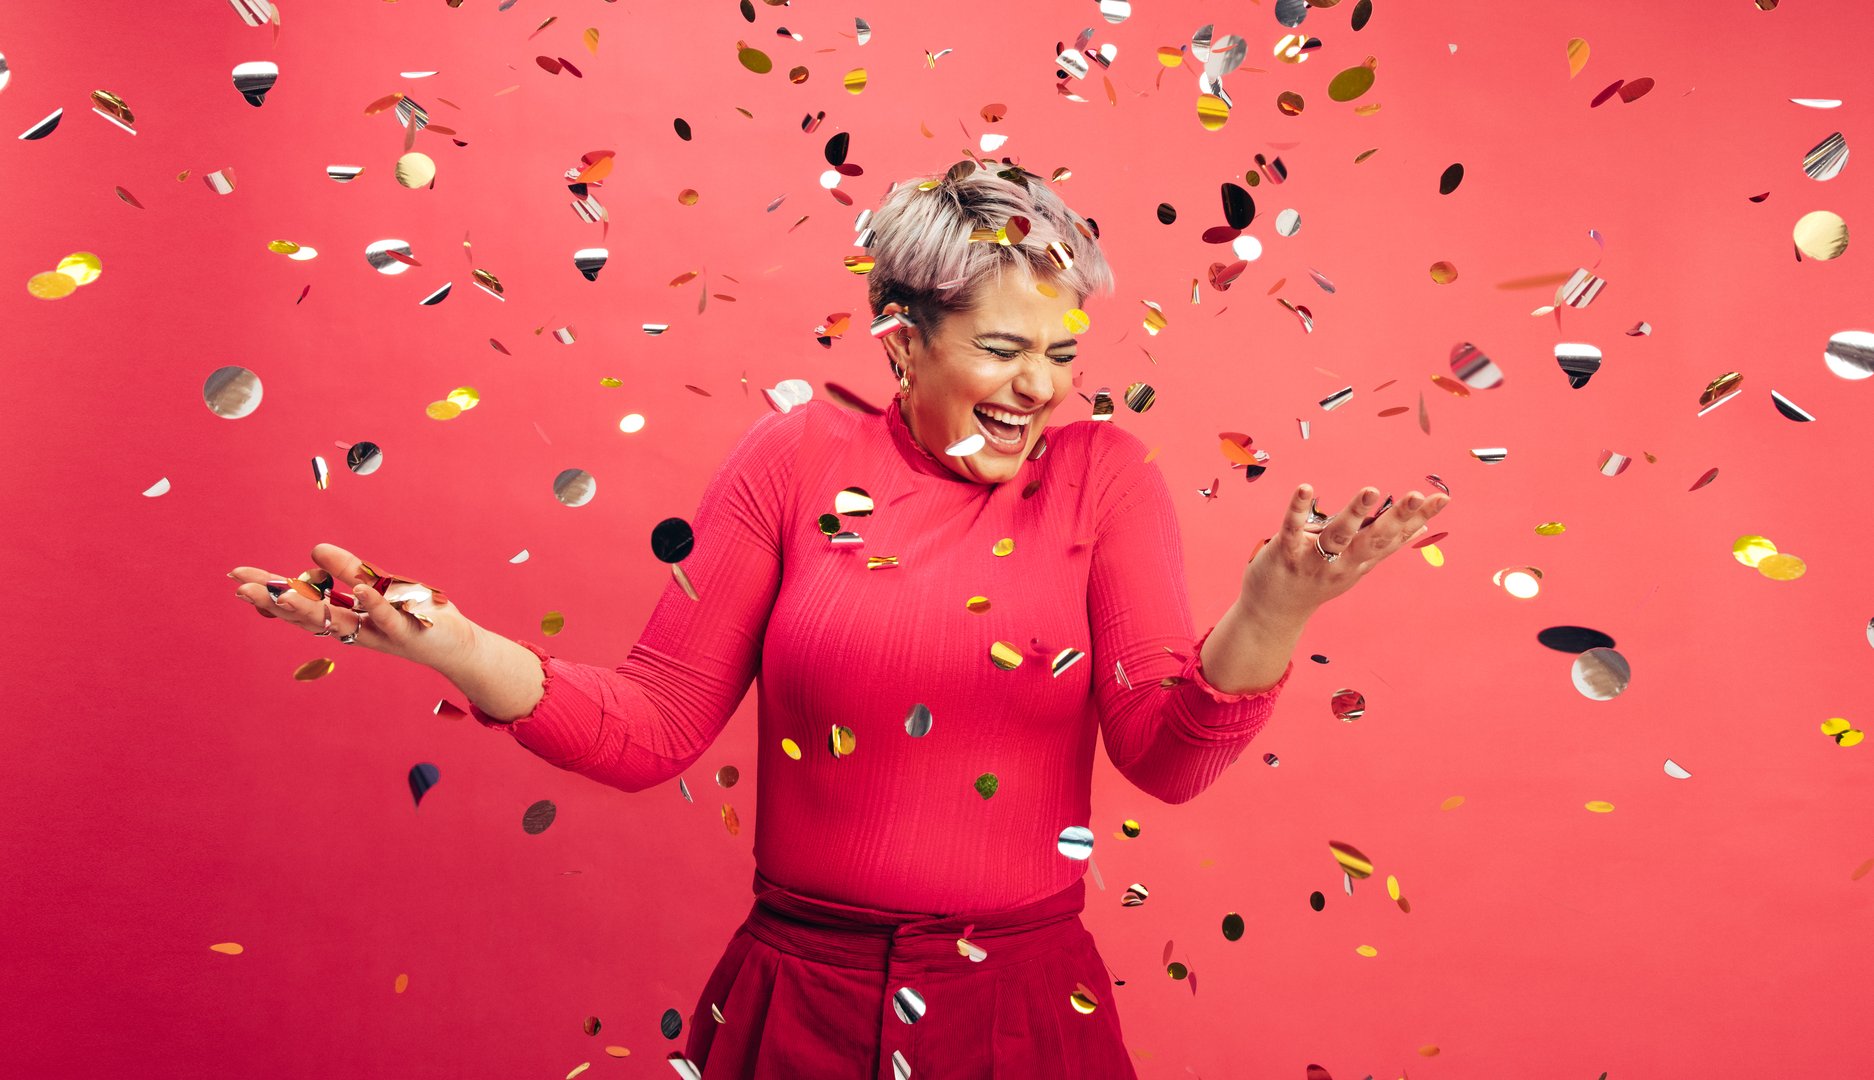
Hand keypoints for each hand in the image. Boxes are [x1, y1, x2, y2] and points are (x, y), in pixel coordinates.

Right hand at [228, 543, 483, 672]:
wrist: (456, 648)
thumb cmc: (414, 617)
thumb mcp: (377, 590)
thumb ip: (347, 573)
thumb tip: (312, 553)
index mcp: (345, 619)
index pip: (301, 605)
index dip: (270, 593)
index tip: (237, 578)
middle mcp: (356, 630)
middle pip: (310, 615)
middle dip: (276, 601)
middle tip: (242, 588)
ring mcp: (380, 633)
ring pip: (341, 621)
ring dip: (312, 608)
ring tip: (283, 592)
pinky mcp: (410, 631)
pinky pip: (390, 617)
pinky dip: (376, 604)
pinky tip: (360, 590)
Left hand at [1238, 484, 1451, 618]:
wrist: (1274, 612)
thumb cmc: (1318, 578)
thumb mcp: (1356, 564)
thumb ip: (1385, 545)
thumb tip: (1422, 527)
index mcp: (1362, 561)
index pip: (1395, 538)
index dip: (1418, 519)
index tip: (1442, 498)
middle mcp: (1343, 563)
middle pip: (1374, 539)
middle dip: (1396, 517)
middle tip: (1416, 495)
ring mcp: (1314, 560)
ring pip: (1338, 536)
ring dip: (1354, 513)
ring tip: (1371, 490)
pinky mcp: (1285, 553)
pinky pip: (1292, 528)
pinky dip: (1298, 508)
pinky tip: (1305, 487)